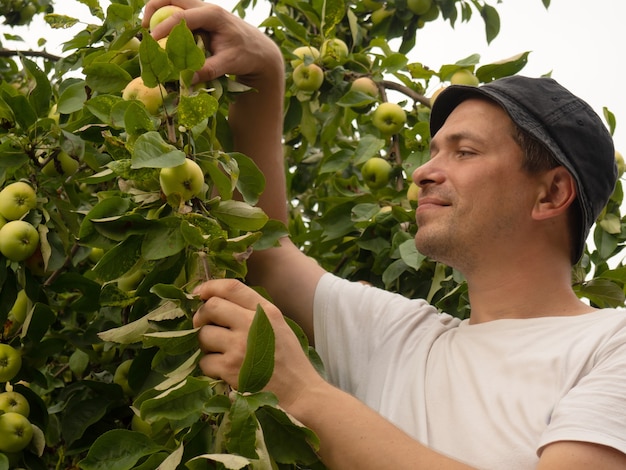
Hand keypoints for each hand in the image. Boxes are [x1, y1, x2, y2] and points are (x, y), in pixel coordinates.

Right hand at [142, 0, 282, 84]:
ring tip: (152, 34)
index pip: (182, 16)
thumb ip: (208, 70)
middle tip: (145, 28)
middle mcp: (206, 8)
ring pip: (174, 2)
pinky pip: (180, 14)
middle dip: (154, 7)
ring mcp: (203, 11)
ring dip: (160, 13)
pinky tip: (165, 40)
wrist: (261, 51)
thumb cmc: (248, 55)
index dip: (164, 27)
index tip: (151, 39)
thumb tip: (186, 81)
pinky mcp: (202, 18)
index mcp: (213, 15)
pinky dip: (168, 22)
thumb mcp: (230, 63)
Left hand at [192, 279, 322, 409]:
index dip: (210, 286)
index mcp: (265, 311)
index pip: (231, 287)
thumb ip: (253, 310)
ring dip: (206, 344)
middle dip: (201, 316)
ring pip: (203, 335)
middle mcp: (251, 324)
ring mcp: (239, 347)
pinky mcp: (230, 369)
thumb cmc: (287, 358)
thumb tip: (216, 300)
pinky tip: (224, 369)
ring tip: (219, 351)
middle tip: (205, 325)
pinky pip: (204, 361)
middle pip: (211, 307)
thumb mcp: (277, 325)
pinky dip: (209, 366)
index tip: (200, 293)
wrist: (298, 390)